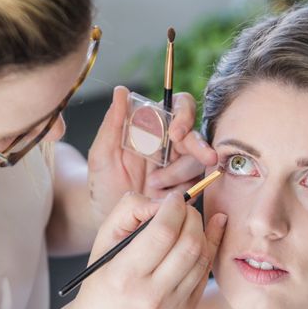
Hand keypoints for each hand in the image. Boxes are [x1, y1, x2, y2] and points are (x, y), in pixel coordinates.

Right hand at [71, 191, 226, 308]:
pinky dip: (207, 249)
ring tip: (187, 222)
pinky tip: (204, 234)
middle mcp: (150, 295)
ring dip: (200, 232)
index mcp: (124, 275)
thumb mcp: (103, 241)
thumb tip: (163, 202)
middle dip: (191, 216)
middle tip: (183, 208)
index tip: (173, 198)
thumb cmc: (102, 279)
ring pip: (202, 257)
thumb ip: (128, 211)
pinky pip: (205, 273)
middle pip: (189, 244)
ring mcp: (172, 307)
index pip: (162, 232)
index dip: (174, 208)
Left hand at [88, 86, 217, 224]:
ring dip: (180, 173)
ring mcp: (179, 165)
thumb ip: (112, 123)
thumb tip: (121, 91)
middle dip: (200, 147)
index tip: (177, 133)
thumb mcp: (101, 154)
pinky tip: (165, 196)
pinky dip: (185, 190)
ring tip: (154, 185)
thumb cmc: (102, 182)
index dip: (184, 115)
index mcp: (152, 126)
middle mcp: (169, 143)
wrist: (107, 217)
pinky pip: (198, 184)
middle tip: (206, 158)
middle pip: (195, 134)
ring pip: (197, 161)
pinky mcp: (186, 187)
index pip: (179, 106)